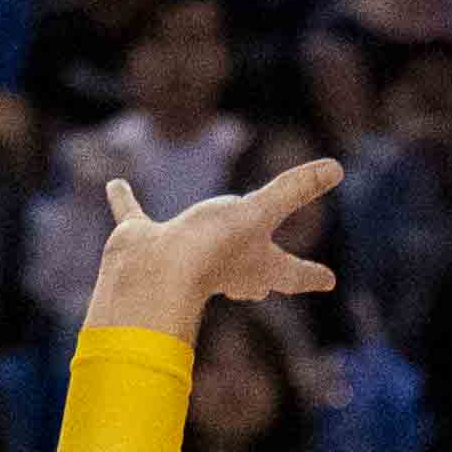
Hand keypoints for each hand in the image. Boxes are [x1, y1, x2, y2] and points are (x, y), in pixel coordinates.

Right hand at [85, 157, 341, 332]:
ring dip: (199, 241)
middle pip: (248, 277)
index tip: (329, 281)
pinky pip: (136, 216)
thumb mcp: (261, 209)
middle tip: (265, 283)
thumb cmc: (213, 248)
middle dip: (259, 277)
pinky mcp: (146, 242)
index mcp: (256, 266)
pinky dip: (126, 202)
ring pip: (196, 250)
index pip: (293, 272)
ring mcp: (183, 257)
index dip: (312, 274)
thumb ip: (295, 190)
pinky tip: (115, 185)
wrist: (154, 272)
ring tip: (200, 229)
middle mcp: (224, 268)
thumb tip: (336, 168)